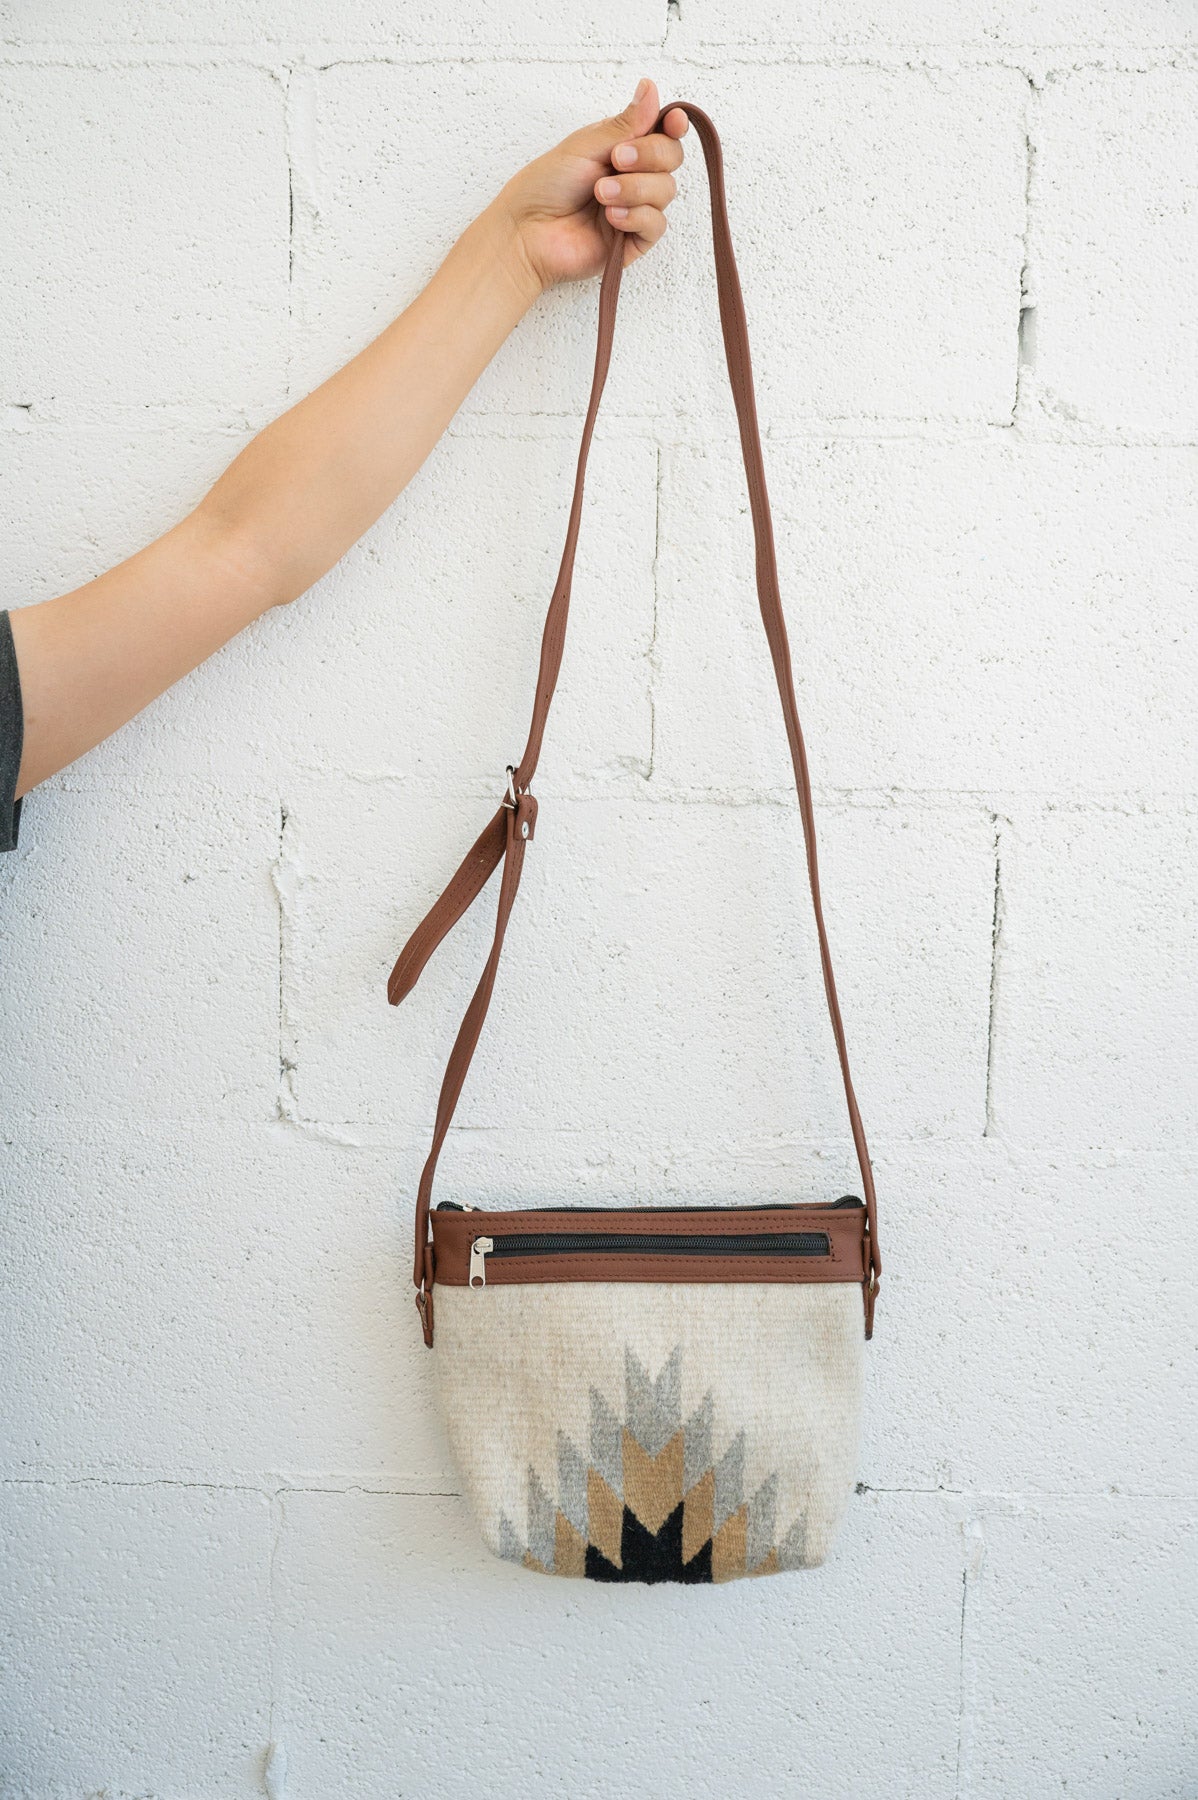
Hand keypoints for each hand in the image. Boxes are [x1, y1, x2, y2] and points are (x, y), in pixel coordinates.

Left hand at [495, 79, 688, 296]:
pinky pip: (656, 224)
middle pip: (671, 158)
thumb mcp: (586, 145)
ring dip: (634, 188)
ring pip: (666, 190)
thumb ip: (625, 124)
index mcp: (623, 147)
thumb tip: (650, 88)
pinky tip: (610, 217)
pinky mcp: (634, 241)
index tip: (671, 122)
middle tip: (617, 160)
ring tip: (600, 194)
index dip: (673, 125)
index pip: (662, 133)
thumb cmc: (545, 187)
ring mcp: (636, 208)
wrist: (527, 232)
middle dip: (649, 155)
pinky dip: (636, 216)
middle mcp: (633, 176)